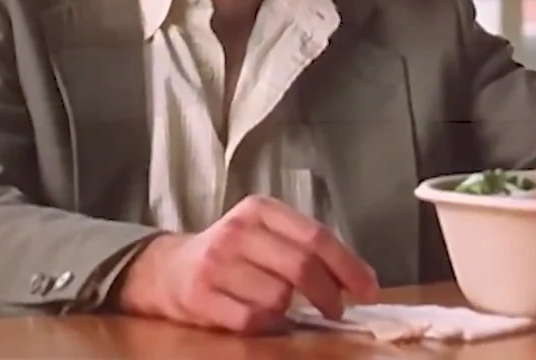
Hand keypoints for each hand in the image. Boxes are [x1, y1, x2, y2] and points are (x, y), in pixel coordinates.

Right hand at [114, 194, 379, 333]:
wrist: (167, 269)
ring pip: (278, 296)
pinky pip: (252, 320)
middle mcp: (237, 232)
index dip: (348, 266)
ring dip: (291, 310)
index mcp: (259, 210)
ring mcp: (216, 264)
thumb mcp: (264, 234)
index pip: (316, 237)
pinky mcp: (202, 297)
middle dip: (329, 294)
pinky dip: (267, 324)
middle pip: (301, 266)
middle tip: (337, 308)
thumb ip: (305, 247)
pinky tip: (263, 317)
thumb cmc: (229, 253)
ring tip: (284, 307)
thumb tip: (359, 278)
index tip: (369, 289)